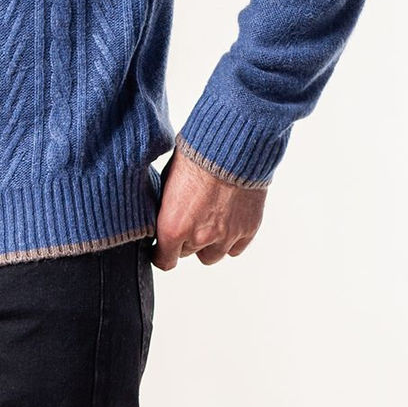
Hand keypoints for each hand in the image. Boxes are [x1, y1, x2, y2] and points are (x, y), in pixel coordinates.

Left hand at [151, 147, 266, 269]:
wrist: (231, 146)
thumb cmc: (194, 156)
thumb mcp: (166, 180)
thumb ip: (165, 207)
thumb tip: (160, 218)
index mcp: (173, 227)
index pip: (165, 261)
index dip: (161, 254)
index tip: (161, 248)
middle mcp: (199, 238)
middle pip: (188, 254)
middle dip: (185, 240)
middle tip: (188, 218)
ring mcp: (225, 237)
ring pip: (212, 256)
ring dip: (208, 243)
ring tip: (208, 219)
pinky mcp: (247, 230)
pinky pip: (234, 248)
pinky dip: (229, 239)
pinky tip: (226, 219)